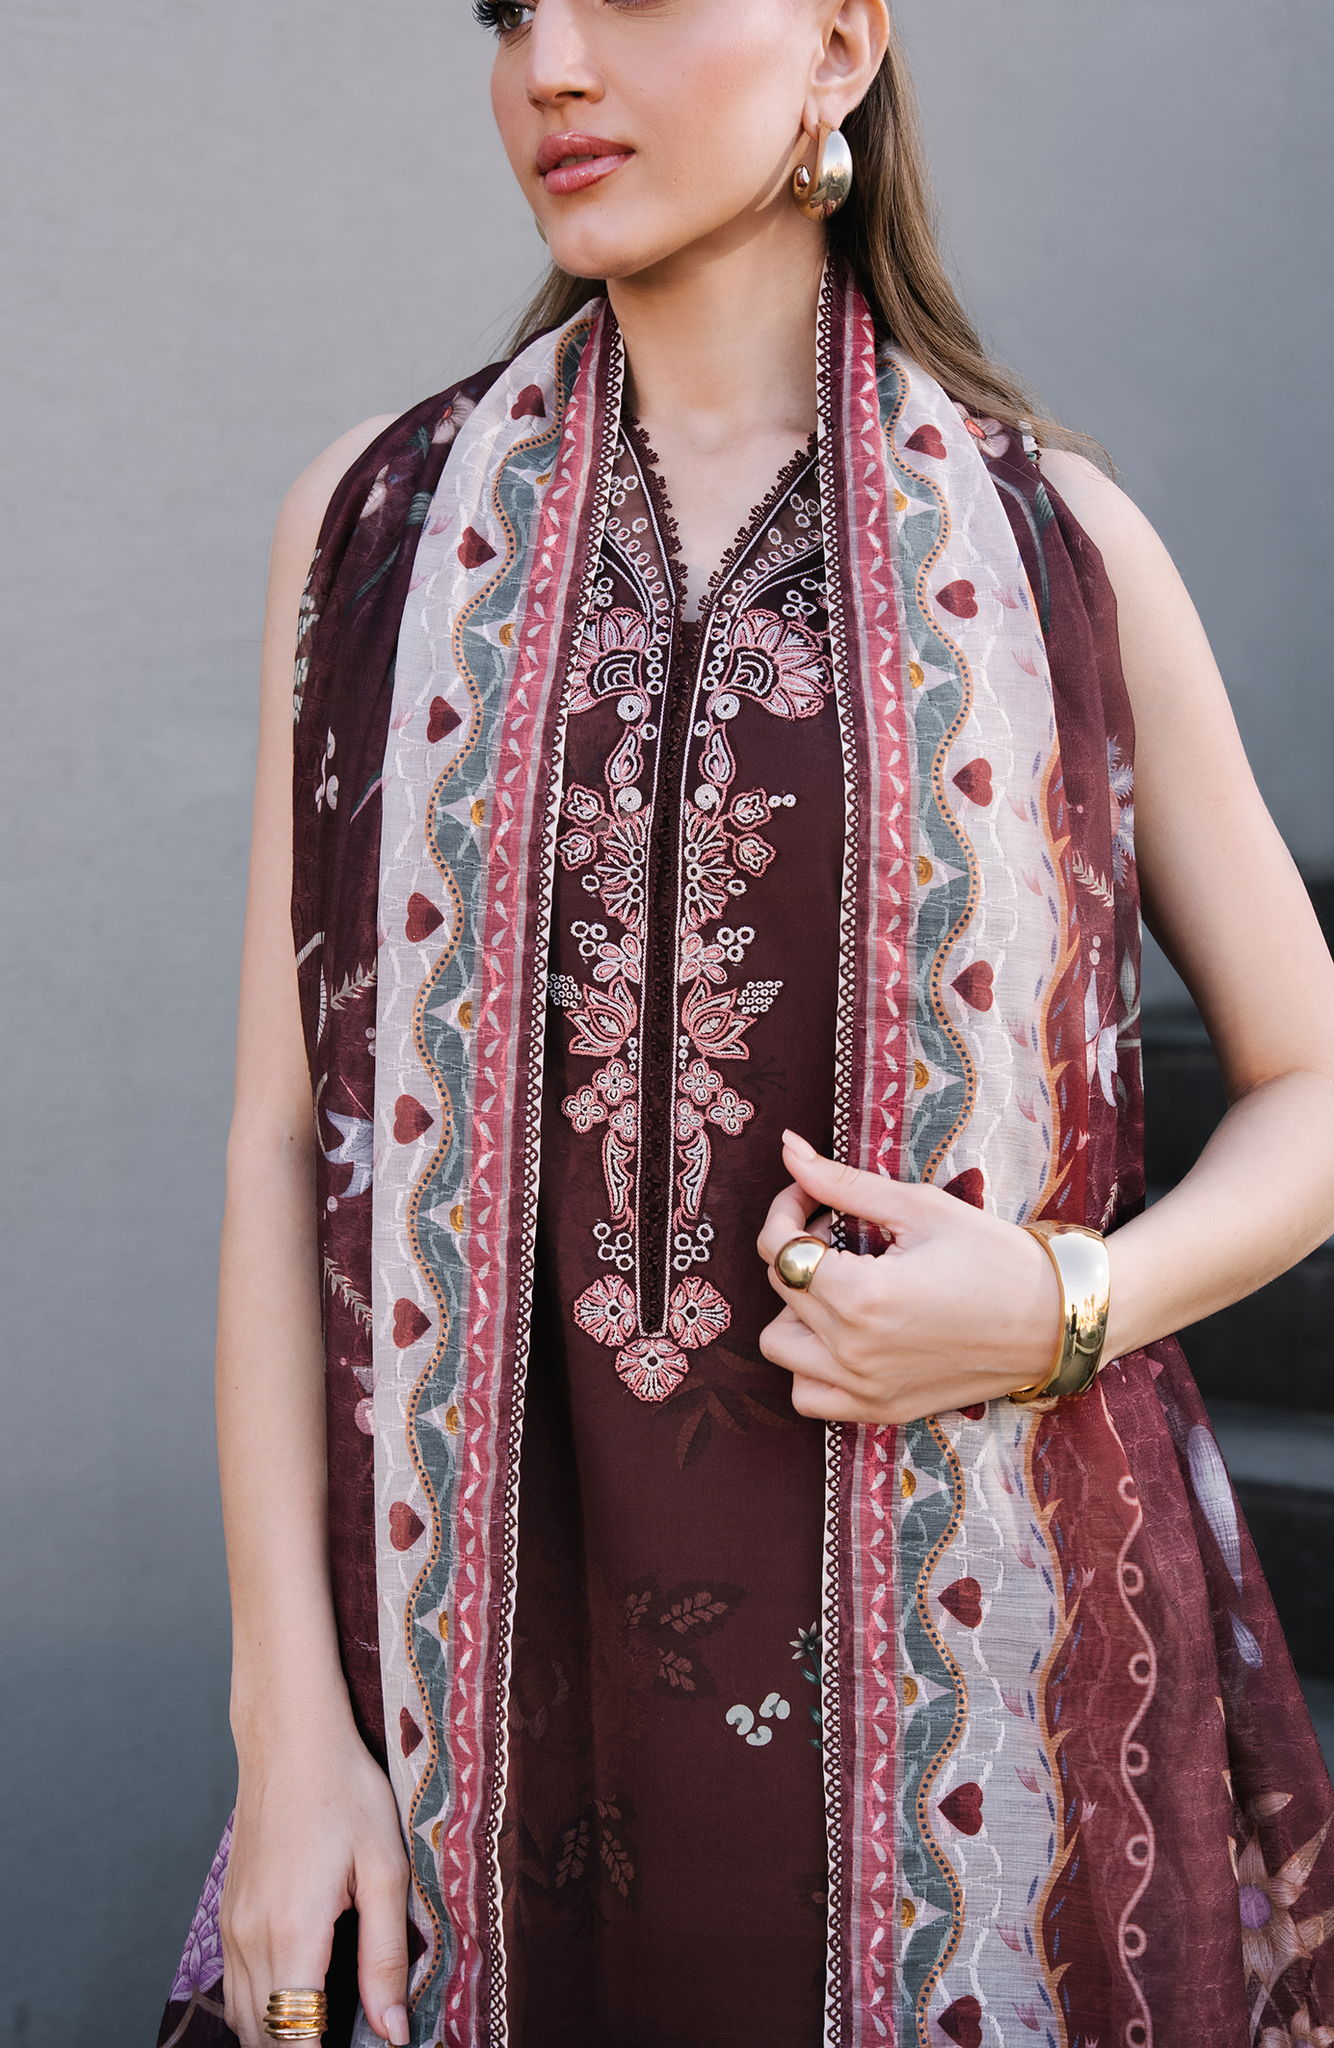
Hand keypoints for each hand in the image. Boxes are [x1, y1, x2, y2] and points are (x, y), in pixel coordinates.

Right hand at [221, 1713, 410, 2046]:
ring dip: (280, 2034)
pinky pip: (235, 1987)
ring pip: (244, 2018)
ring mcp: (232, 1927)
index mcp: (294, 1931)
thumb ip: (385, 1958)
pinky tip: (297, 2000)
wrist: (290, 1739)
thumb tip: (391, 2031)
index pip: (295, 2036)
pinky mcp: (228, 1914)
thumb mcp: (385, 1869)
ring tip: (327, 2026)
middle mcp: (251, 1938)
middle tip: (348, 2038)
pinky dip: (261, 2009)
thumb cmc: (345, 1791)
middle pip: (266, 2037)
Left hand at [756, 1131, 1060, 1424]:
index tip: (812, 1194)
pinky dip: (811, 1365)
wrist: (1056, 1320)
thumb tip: (788, 1149)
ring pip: (780, 1347)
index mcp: (861, 1297)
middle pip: (782, 1288)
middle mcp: (853, 1352)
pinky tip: (844, 1334)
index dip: (787, 1208)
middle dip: (798, 1246)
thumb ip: (843, 1182)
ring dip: (795, 1310)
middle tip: (841, 1229)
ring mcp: (864, 1389)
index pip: (778, 1247)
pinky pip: (810, 1395)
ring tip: (841, 1284)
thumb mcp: (920, 1207)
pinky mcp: (881, 1409)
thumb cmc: (996, 1257)